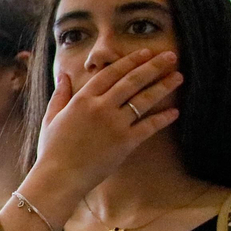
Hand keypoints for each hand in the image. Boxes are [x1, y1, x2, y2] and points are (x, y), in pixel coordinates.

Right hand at [33, 48, 182, 202]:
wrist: (59, 177)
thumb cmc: (52, 150)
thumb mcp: (51, 118)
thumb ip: (60, 95)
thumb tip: (65, 76)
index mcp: (82, 100)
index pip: (111, 73)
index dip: (130, 61)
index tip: (145, 53)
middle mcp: (101, 108)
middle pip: (132, 81)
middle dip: (154, 66)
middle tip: (170, 56)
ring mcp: (115, 125)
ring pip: (144, 100)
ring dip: (163, 86)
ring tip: (178, 76)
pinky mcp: (125, 143)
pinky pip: (148, 126)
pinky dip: (163, 118)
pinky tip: (175, 111)